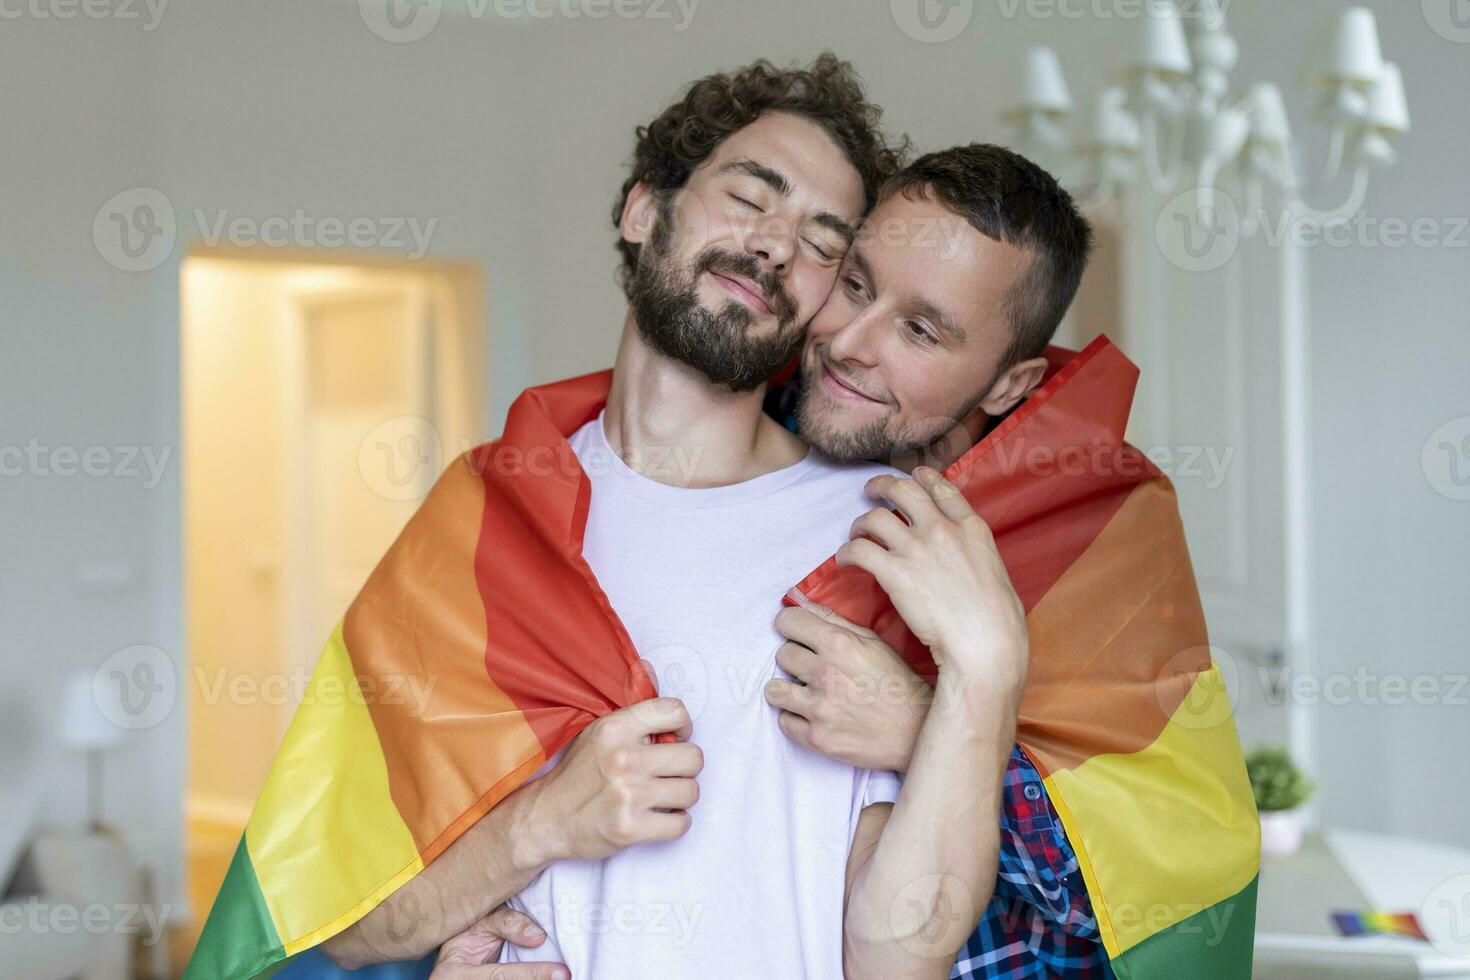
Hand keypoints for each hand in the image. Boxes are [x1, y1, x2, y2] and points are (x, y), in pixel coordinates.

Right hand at [429, 904, 566, 978]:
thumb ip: (506, 922)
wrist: (451, 959)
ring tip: (559, 977)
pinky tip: (547, 978)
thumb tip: (538, 935)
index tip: (560, 973)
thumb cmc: (464, 936)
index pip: (500, 976)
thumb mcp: (480, 922)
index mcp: (454, 974)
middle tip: (565, 977)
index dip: (532, 974)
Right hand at [523, 689, 702, 864]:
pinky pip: (681, 825)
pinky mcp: (630, 829)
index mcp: (616, 727)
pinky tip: (656, 817)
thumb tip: (650, 668)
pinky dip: (674, 823)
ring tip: (660, 795)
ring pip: (691, 791)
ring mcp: (628, 795)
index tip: (675, 738)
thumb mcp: (597, 728)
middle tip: (667, 772)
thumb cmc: (578, 772)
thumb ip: (630, 701)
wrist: (547, 818)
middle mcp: (624, 758)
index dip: (684, 726)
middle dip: (684, 767)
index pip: (676, 711)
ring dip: (680, 796)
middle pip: (694, 757)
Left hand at [764, 604, 931, 771]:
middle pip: (781, 654)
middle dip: (795, 659)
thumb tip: (797, 598)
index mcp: (840, 644)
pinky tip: (816, 716)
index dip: (792, 626)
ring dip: (788, 690)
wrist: (916, 733)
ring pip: (773, 690)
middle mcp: (826, 674)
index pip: (788, 622)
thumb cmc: (898, 683)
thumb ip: (832, 618)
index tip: (798, 634)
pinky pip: (784, 722)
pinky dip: (797, 719)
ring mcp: (820, 709)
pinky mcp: (817, 739)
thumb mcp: (873, 642)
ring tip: (808, 693)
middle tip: (814, 668)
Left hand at [838, 467, 1027, 686]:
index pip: (943, 489)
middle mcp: (942, 530)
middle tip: (871, 490)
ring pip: (876, 517)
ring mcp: (917, 548)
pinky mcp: (895, 572)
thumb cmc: (998, 619)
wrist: (984, 641)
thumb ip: (974, 553)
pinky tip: (845, 560)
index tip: (913, 476)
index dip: (924, 478)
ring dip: (861, 522)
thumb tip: (964, 558)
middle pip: (904, 490)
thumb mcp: (995, 570)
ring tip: (856, 533)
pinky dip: (847, 552)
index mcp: (972, 528)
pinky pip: (860, 550)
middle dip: (883, 485)